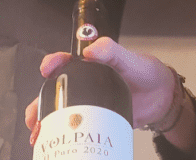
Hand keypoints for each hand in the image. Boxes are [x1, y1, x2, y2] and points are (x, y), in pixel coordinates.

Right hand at [25, 38, 176, 142]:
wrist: (162, 97)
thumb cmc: (146, 71)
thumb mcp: (130, 58)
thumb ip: (113, 50)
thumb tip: (91, 50)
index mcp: (91, 64)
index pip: (66, 62)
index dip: (53, 63)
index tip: (48, 68)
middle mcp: (86, 84)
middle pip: (55, 92)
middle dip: (40, 104)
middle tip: (33, 116)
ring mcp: (89, 104)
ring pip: (60, 113)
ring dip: (46, 123)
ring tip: (38, 135)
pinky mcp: (96, 121)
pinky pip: (76, 128)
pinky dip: (62, 137)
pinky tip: (55, 145)